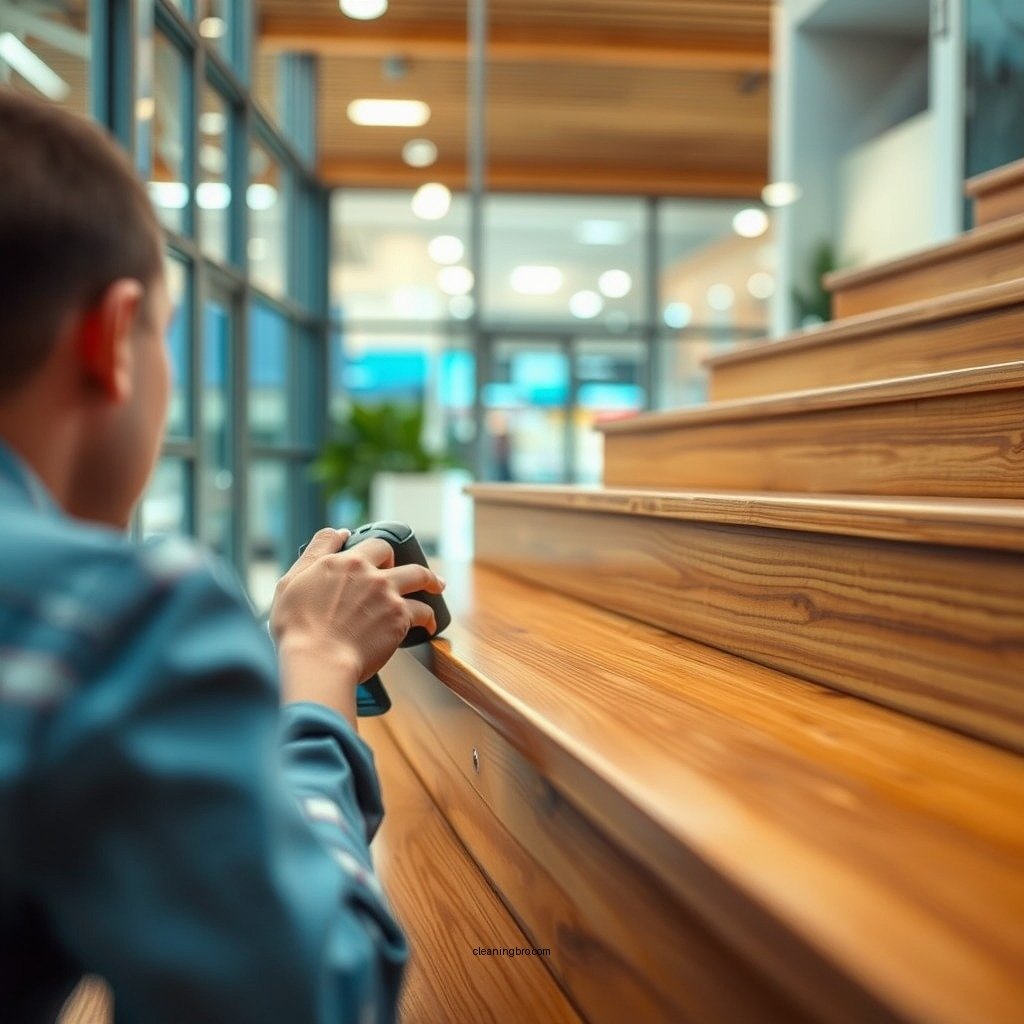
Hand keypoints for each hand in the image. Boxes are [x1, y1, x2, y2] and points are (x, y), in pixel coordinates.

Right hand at [269, 528, 445, 720]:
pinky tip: (429, 624)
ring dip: (432, 581)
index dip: (378, 549)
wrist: (318, 659)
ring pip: (420, 577)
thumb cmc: (298, 627)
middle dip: (402, 558)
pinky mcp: (400, 619)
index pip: (371, 543)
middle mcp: (370, 574)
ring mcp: (388, 595)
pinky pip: (424, 612)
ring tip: (438, 586)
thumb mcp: (292, 580)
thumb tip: (339, 533)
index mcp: (345, 562)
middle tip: (406, 570)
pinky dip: (429, 617)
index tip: (382, 555)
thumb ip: (318, 551)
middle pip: (396, 555)